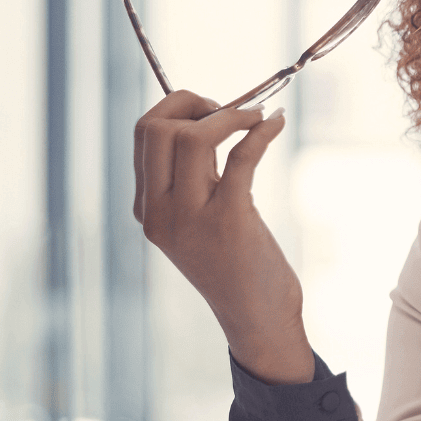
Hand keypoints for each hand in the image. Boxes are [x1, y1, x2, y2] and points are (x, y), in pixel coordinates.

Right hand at [133, 90, 311, 382]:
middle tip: (228, 110)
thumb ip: (191, 180)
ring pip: (193, 137)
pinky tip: (278, 123)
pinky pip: (242, 156)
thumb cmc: (235, 265)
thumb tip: (208, 123)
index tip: (208, 110)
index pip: (142, 135)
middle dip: (192, 103)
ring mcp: (191, 217)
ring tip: (258, 116)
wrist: (256, 317)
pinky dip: (262, 131)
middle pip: (156, 129)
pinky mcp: (229, 220)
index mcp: (148, 208)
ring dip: (232, 115)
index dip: (176, 108)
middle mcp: (160, 212)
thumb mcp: (197, 220)